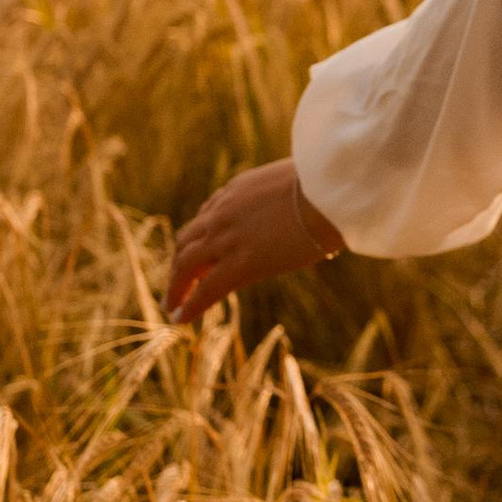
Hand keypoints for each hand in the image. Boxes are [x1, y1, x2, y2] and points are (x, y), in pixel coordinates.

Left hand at [162, 159, 341, 322]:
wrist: (329, 193)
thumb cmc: (328, 188)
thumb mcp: (295, 184)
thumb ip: (287, 198)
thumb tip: (307, 210)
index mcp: (237, 189)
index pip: (207, 215)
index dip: (200, 238)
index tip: (199, 253)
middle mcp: (223, 213)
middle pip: (187, 240)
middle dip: (179, 263)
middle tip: (177, 282)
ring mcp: (227, 239)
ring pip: (185, 265)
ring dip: (175, 286)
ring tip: (171, 304)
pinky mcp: (239, 264)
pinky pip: (205, 290)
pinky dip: (189, 305)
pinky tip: (181, 317)